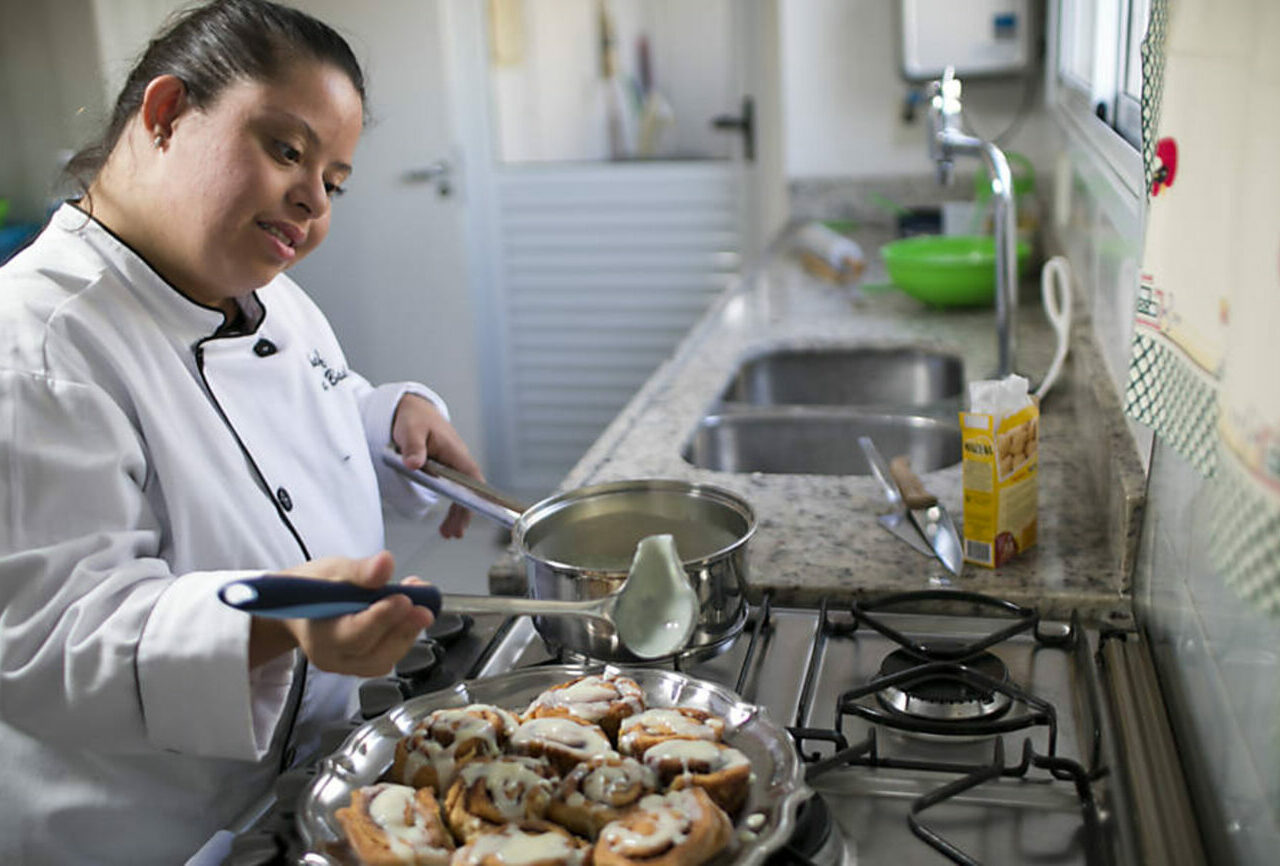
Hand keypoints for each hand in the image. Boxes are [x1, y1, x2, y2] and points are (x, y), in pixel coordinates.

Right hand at [249, 550, 433, 675]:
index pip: (354, 635)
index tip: (404, 599)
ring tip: (419, 597)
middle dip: (403, 628)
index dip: (381, 618)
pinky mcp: (366, 664)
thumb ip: (359, 570)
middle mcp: (334, 658)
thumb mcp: (332, 569)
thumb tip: (385, 563)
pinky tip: (411, 608)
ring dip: (408, 628)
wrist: (302, 605)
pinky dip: (404, 632)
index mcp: (319, 636)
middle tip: (424, 606)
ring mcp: (350, 666)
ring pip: (386, 657)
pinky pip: (389, 654)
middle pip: (374, 653)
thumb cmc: (313, 588)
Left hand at [392, 393, 483, 537]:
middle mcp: (459, 462)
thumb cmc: (414, 418)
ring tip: (449, 534)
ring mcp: (454, 468)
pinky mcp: (445, 472)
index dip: (479, 496)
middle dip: (464, 513)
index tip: (481, 512)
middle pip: (469, 492)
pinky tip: (446, 524)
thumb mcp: (411, 430)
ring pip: (462, 495)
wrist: (412, 410)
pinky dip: (452, 508)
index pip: (473, 478)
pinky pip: (454, 493)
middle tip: (455, 533)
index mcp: (456, 453)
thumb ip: (413, 447)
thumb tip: (414, 463)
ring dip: (458, 515)